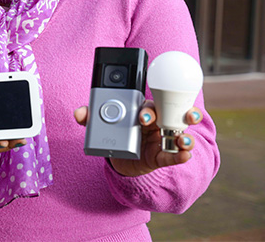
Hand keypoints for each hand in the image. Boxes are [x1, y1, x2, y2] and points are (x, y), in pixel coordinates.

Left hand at [74, 101, 203, 176]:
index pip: (150, 105)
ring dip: (185, 135)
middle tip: (179, 118)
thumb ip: (91, 118)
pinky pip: (175, 155)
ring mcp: (162, 139)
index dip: (149, 109)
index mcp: (143, 112)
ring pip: (180, 133)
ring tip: (183, 139)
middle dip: (179, 114)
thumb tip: (79, 113)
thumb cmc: (117, 134)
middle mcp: (157, 123)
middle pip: (173, 114)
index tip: (142, 116)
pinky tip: (185, 155)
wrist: (120, 158)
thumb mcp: (103, 126)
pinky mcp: (162, 156)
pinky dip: (181, 155)